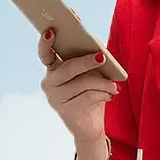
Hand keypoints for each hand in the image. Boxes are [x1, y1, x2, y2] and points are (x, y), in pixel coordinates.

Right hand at [38, 28, 118, 143]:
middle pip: (68, 68)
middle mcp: (49, 83)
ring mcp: (55, 98)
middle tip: (102, 58)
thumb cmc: (90, 96)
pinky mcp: (66, 111)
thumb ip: (89, 59)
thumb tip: (97, 46)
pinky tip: (110, 95)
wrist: (90, 127)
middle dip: (87, 61)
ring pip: (82, 83)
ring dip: (103, 83)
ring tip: (114, 86)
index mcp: (53, 70)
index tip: (51, 32)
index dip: (45, 43)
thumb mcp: (90, 75)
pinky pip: (88, 97)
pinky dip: (102, 94)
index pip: (45, 54)